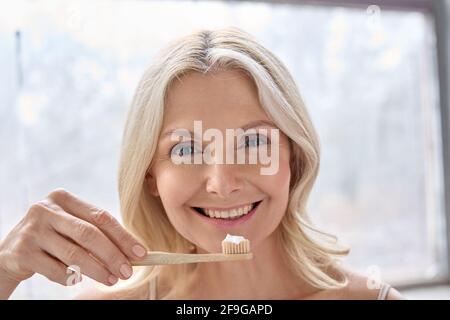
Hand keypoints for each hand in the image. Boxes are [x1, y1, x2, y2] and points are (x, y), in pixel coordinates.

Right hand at [0, 189, 145, 296]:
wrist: (10, 251)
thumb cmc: (51, 237)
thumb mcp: (70, 227)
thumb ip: (96, 233)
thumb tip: (132, 252)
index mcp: (63, 198)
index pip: (101, 217)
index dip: (123, 236)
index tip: (140, 253)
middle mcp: (46, 210)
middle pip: (89, 234)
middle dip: (113, 255)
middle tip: (127, 271)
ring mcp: (32, 230)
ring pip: (74, 254)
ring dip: (98, 270)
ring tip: (112, 280)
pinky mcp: (22, 252)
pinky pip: (57, 270)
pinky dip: (72, 278)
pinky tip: (79, 280)